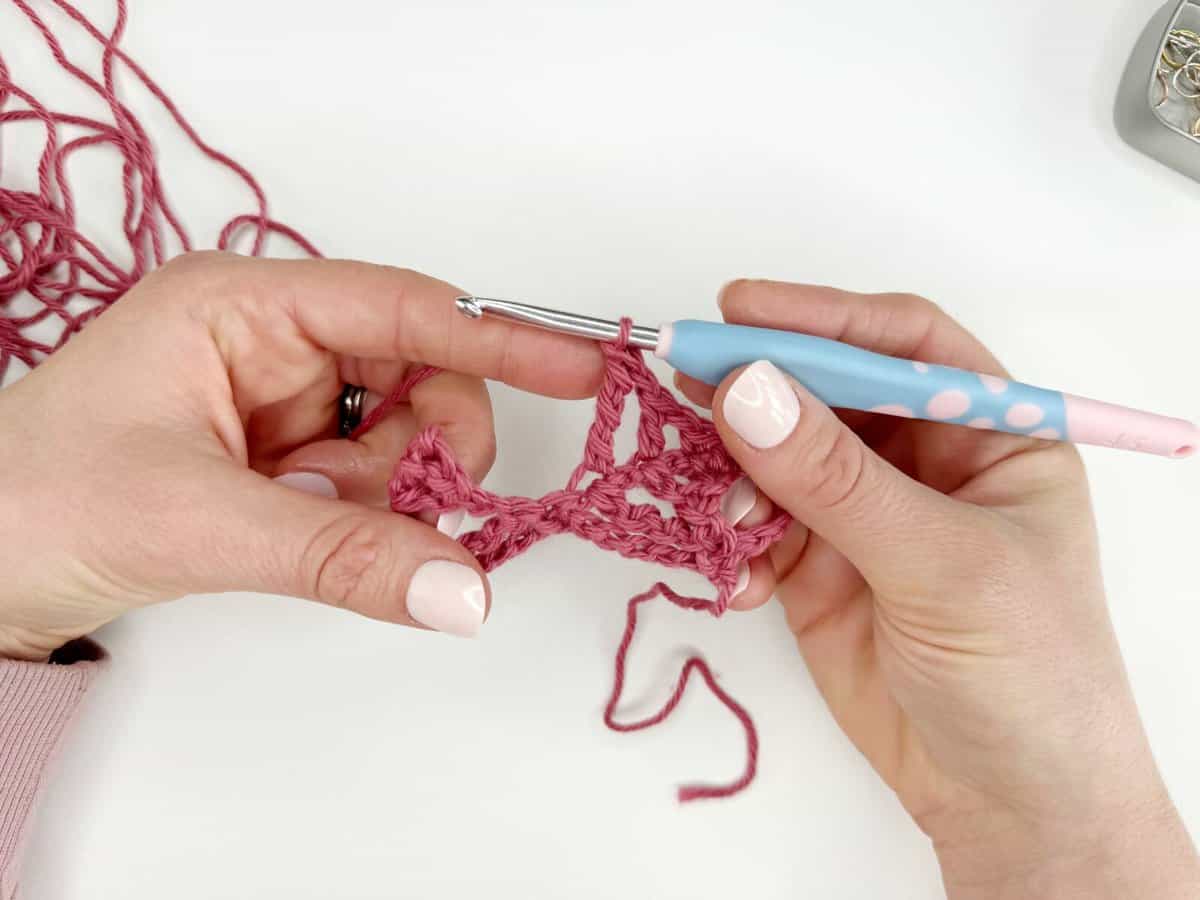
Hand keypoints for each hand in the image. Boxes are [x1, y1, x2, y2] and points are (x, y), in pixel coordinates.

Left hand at [0, 252, 603, 660]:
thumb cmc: (32, 503)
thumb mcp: (200, 521)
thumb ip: (343, 554)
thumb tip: (464, 588)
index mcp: (241, 306)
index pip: (402, 308)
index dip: (498, 338)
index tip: (582, 369)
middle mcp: (271, 343)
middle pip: (421, 378)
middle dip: (424, 448)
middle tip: (400, 503)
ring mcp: (280, 405)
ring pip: (403, 441)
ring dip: (386, 494)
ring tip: (297, 519)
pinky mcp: (283, 462)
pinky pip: (373, 485)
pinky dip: (368, 518)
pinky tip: (302, 532)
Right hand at [681, 281, 1199, 898]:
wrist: (1008, 804)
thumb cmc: (1027, 674)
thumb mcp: (942, 564)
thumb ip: (837, 480)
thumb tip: (745, 391)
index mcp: (990, 434)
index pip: (902, 345)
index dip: (823, 318)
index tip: (741, 310)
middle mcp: (922, 462)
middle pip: (824, 392)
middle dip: (759, 390)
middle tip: (685, 381)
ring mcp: (862, 515)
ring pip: (776, 457)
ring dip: (733, 474)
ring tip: (715, 510)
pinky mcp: (815, 568)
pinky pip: (754, 528)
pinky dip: (732, 542)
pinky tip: (736, 575)